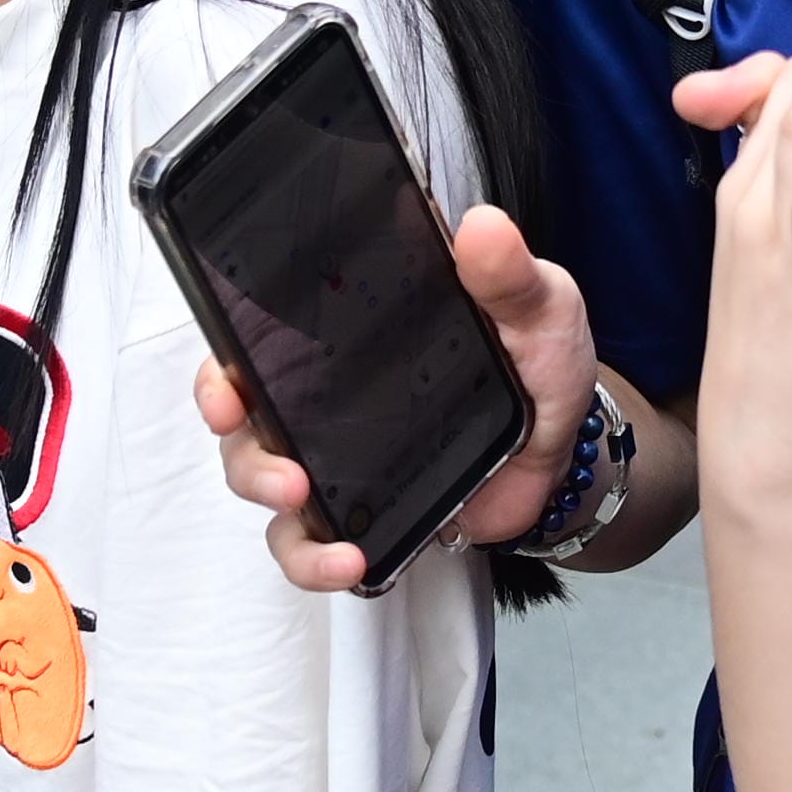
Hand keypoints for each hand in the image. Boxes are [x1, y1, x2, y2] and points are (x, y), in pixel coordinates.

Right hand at [199, 199, 594, 586]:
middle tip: (285, 472)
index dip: (222, 370)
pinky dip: (316, 562)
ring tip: (307, 509)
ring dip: (273, 507)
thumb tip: (484, 229)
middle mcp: (322, 396)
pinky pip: (312, 545)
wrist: (569, 446)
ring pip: (265, 487)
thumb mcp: (534, 306)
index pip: (254, 343)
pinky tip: (350, 562)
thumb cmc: (537, 361)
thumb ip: (508, 274)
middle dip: (245, 454)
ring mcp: (336, 458)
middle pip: (244, 425)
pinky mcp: (362, 513)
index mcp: (344, 334)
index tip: (226, 391)